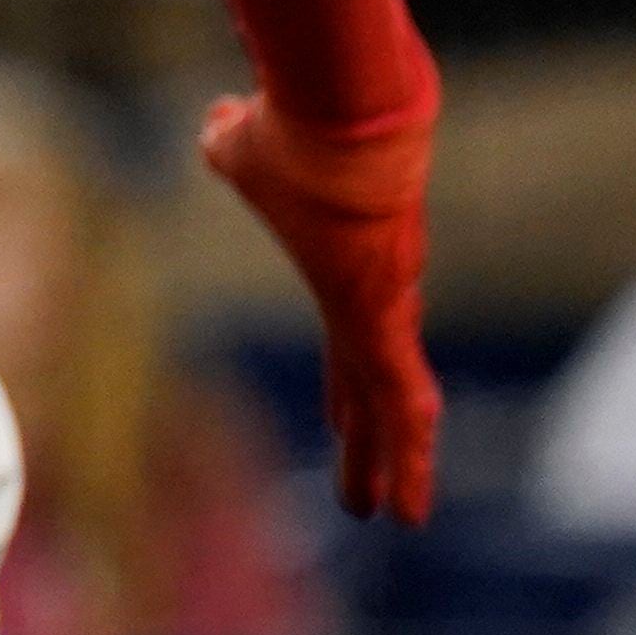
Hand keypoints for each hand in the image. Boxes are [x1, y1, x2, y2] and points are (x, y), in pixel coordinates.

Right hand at [203, 89, 439, 522]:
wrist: (339, 115)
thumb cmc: (288, 130)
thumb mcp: (242, 143)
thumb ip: (234, 141)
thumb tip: (224, 121)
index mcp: (347, 271)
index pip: (350, 344)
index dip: (348, 388)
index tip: (344, 422)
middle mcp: (380, 297)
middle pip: (375, 386)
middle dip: (371, 441)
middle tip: (376, 497)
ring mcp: (389, 311)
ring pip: (395, 407)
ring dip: (395, 466)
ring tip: (396, 519)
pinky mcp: (388, 321)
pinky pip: (404, 405)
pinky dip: (409, 459)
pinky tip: (411, 507)